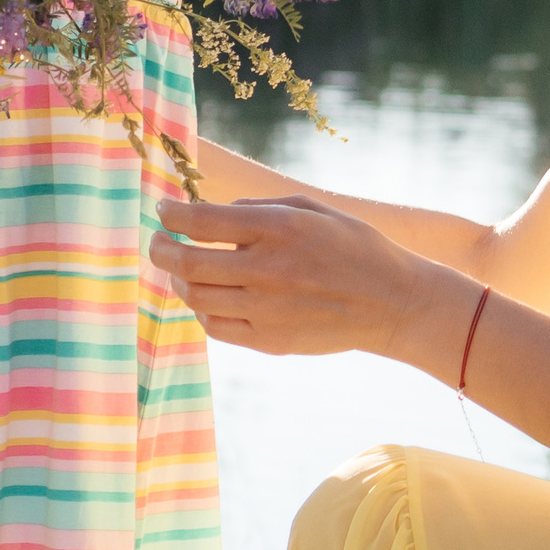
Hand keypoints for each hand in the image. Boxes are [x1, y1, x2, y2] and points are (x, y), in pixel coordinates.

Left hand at [149, 196, 476, 365]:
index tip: (164, 211)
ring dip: (178, 279)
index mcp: (278, 229)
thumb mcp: (311, 209)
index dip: (173, 214)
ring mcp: (266, 310)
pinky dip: (201, 308)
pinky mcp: (269, 341)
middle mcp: (267, 269)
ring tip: (179, 268)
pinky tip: (205, 296)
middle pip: (188, 262)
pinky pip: (216, 326)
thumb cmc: (353, 246)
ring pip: (196, 296)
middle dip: (162, 248)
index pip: (203, 220)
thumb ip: (258, 207)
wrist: (392, 303)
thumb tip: (212, 213)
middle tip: (157, 241)